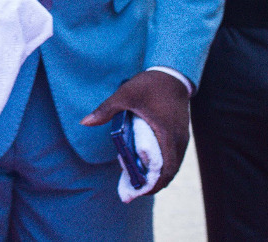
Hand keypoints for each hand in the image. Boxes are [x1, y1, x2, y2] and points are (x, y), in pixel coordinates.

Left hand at [82, 70, 190, 192]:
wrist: (172, 75)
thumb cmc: (149, 85)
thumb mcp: (124, 95)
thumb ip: (105, 110)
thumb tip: (84, 122)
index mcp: (166, 134)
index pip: (166, 168)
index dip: (155, 184)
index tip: (141, 191)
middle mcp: (178, 140)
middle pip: (170, 171)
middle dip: (154, 183)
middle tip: (135, 190)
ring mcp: (182, 138)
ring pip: (173, 164)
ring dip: (159, 175)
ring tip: (139, 180)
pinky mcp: (181, 134)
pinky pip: (174, 155)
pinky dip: (163, 164)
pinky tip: (148, 164)